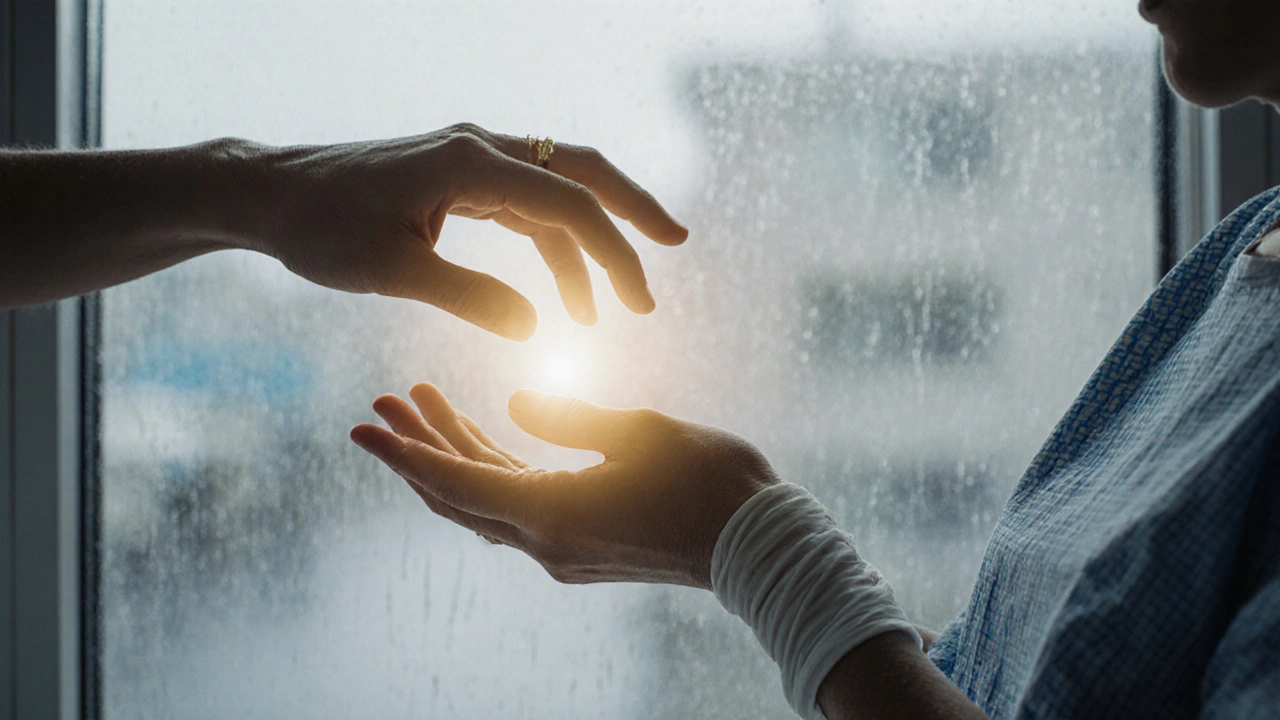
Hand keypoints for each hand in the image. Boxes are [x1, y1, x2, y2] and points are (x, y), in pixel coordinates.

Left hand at [253, 124, 686, 338]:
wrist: (270, 196)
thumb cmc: (321, 230)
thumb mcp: (393, 272)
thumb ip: (470, 297)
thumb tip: (536, 330)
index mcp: (468, 164)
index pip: (566, 203)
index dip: (612, 254)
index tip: (639, 305)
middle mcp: (479, 149)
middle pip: (580, 170)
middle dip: (631, 210)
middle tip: (675, 245)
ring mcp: (471, 160)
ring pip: (558, 189)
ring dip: (592, 242)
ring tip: (615, 306)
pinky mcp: (460, 178)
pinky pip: (526, 206)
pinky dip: (554, 245)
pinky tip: (565, 293)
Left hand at [349, 384, 778, 588]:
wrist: (758, 545)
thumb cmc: (708, 481)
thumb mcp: (638, 432)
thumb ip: (566, 416)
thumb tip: (510, 403)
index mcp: (552, 513)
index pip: (456, 482)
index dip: (405, 452)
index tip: (362, 425)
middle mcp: (546, 541)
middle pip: (460, 493)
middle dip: (419, 445)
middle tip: (384, 401)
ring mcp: (563, 548)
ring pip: (487, 499)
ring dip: (455, 453)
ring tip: (425, 401)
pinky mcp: (582, 544)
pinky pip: (518, 507)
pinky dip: (493, 470)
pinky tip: (486, 433)